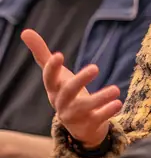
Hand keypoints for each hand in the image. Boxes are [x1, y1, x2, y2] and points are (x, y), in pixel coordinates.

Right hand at [21, 29, 121, 147]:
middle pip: (68, 92)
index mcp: (54, 89)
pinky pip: (98, 119)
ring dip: (100, 98)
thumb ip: (41, 53)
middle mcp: (62, 103)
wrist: (79, 126)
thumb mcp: (56, 74)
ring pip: (85, 107)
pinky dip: (107, 112)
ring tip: (115, 89)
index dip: (52, 68)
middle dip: (80, 80)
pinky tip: (118, 103)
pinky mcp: (90, 125)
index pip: (49, 78)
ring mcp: (76, 116)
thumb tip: (24, 31)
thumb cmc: (65, 92)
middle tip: (95, 67)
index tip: (59, 55)